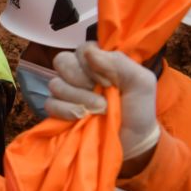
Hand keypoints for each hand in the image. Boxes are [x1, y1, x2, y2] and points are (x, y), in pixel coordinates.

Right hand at [46, 42, 159, 160]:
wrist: (133, 141)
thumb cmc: (139, 109)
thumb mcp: (140, 82)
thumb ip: (119, 62)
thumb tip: (89, 51)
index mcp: (99, 61)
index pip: (82, 49)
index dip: (91, 64)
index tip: (108, 82)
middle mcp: (79, 73)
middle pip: (62, 61)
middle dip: (81, 79)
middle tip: (101, 95)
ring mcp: (66, 92)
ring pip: (55, 84)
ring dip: (78, 98)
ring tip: (98, 110)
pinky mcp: (56, 112)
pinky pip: (50, 104)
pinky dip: (65, 111)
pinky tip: (81, 117)